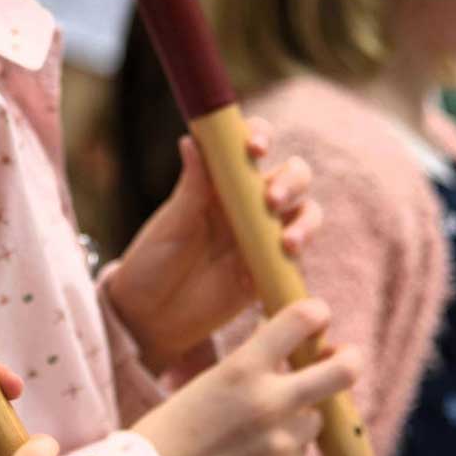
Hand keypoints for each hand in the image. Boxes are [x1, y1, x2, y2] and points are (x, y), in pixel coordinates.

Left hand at [104, 118, 321, 371]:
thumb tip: (191, 139)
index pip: (251, 147)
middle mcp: (249, 204)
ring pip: (306, 213)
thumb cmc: (152, 262)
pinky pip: (299, 258)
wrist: (149, 317)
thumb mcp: (171, 224)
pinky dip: (298, 257)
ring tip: (288, 241)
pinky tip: (282, 262)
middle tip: (271, 199)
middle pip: (292, 176)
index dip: (262, 137)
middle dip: (291, 181)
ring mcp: (264, 237)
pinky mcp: (272, 271)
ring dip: (306, 220)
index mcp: (222, 183)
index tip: (255, 149)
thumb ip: (191, 186)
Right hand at [133, 299, 360, 455]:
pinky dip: (286, 444)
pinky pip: (300, 449)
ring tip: (266, 420)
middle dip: (349, 359)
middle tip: (345, 356)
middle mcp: (270, 401)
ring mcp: (282, 440)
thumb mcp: (210, 380)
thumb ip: (251, 363)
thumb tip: (283, 341)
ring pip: (318, 415)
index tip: (317, 315)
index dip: (315, 313)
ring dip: (303, 411)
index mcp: (242, 368)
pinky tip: (252, 450)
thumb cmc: (172, 426)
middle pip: (342, 371)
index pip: (299, 321)